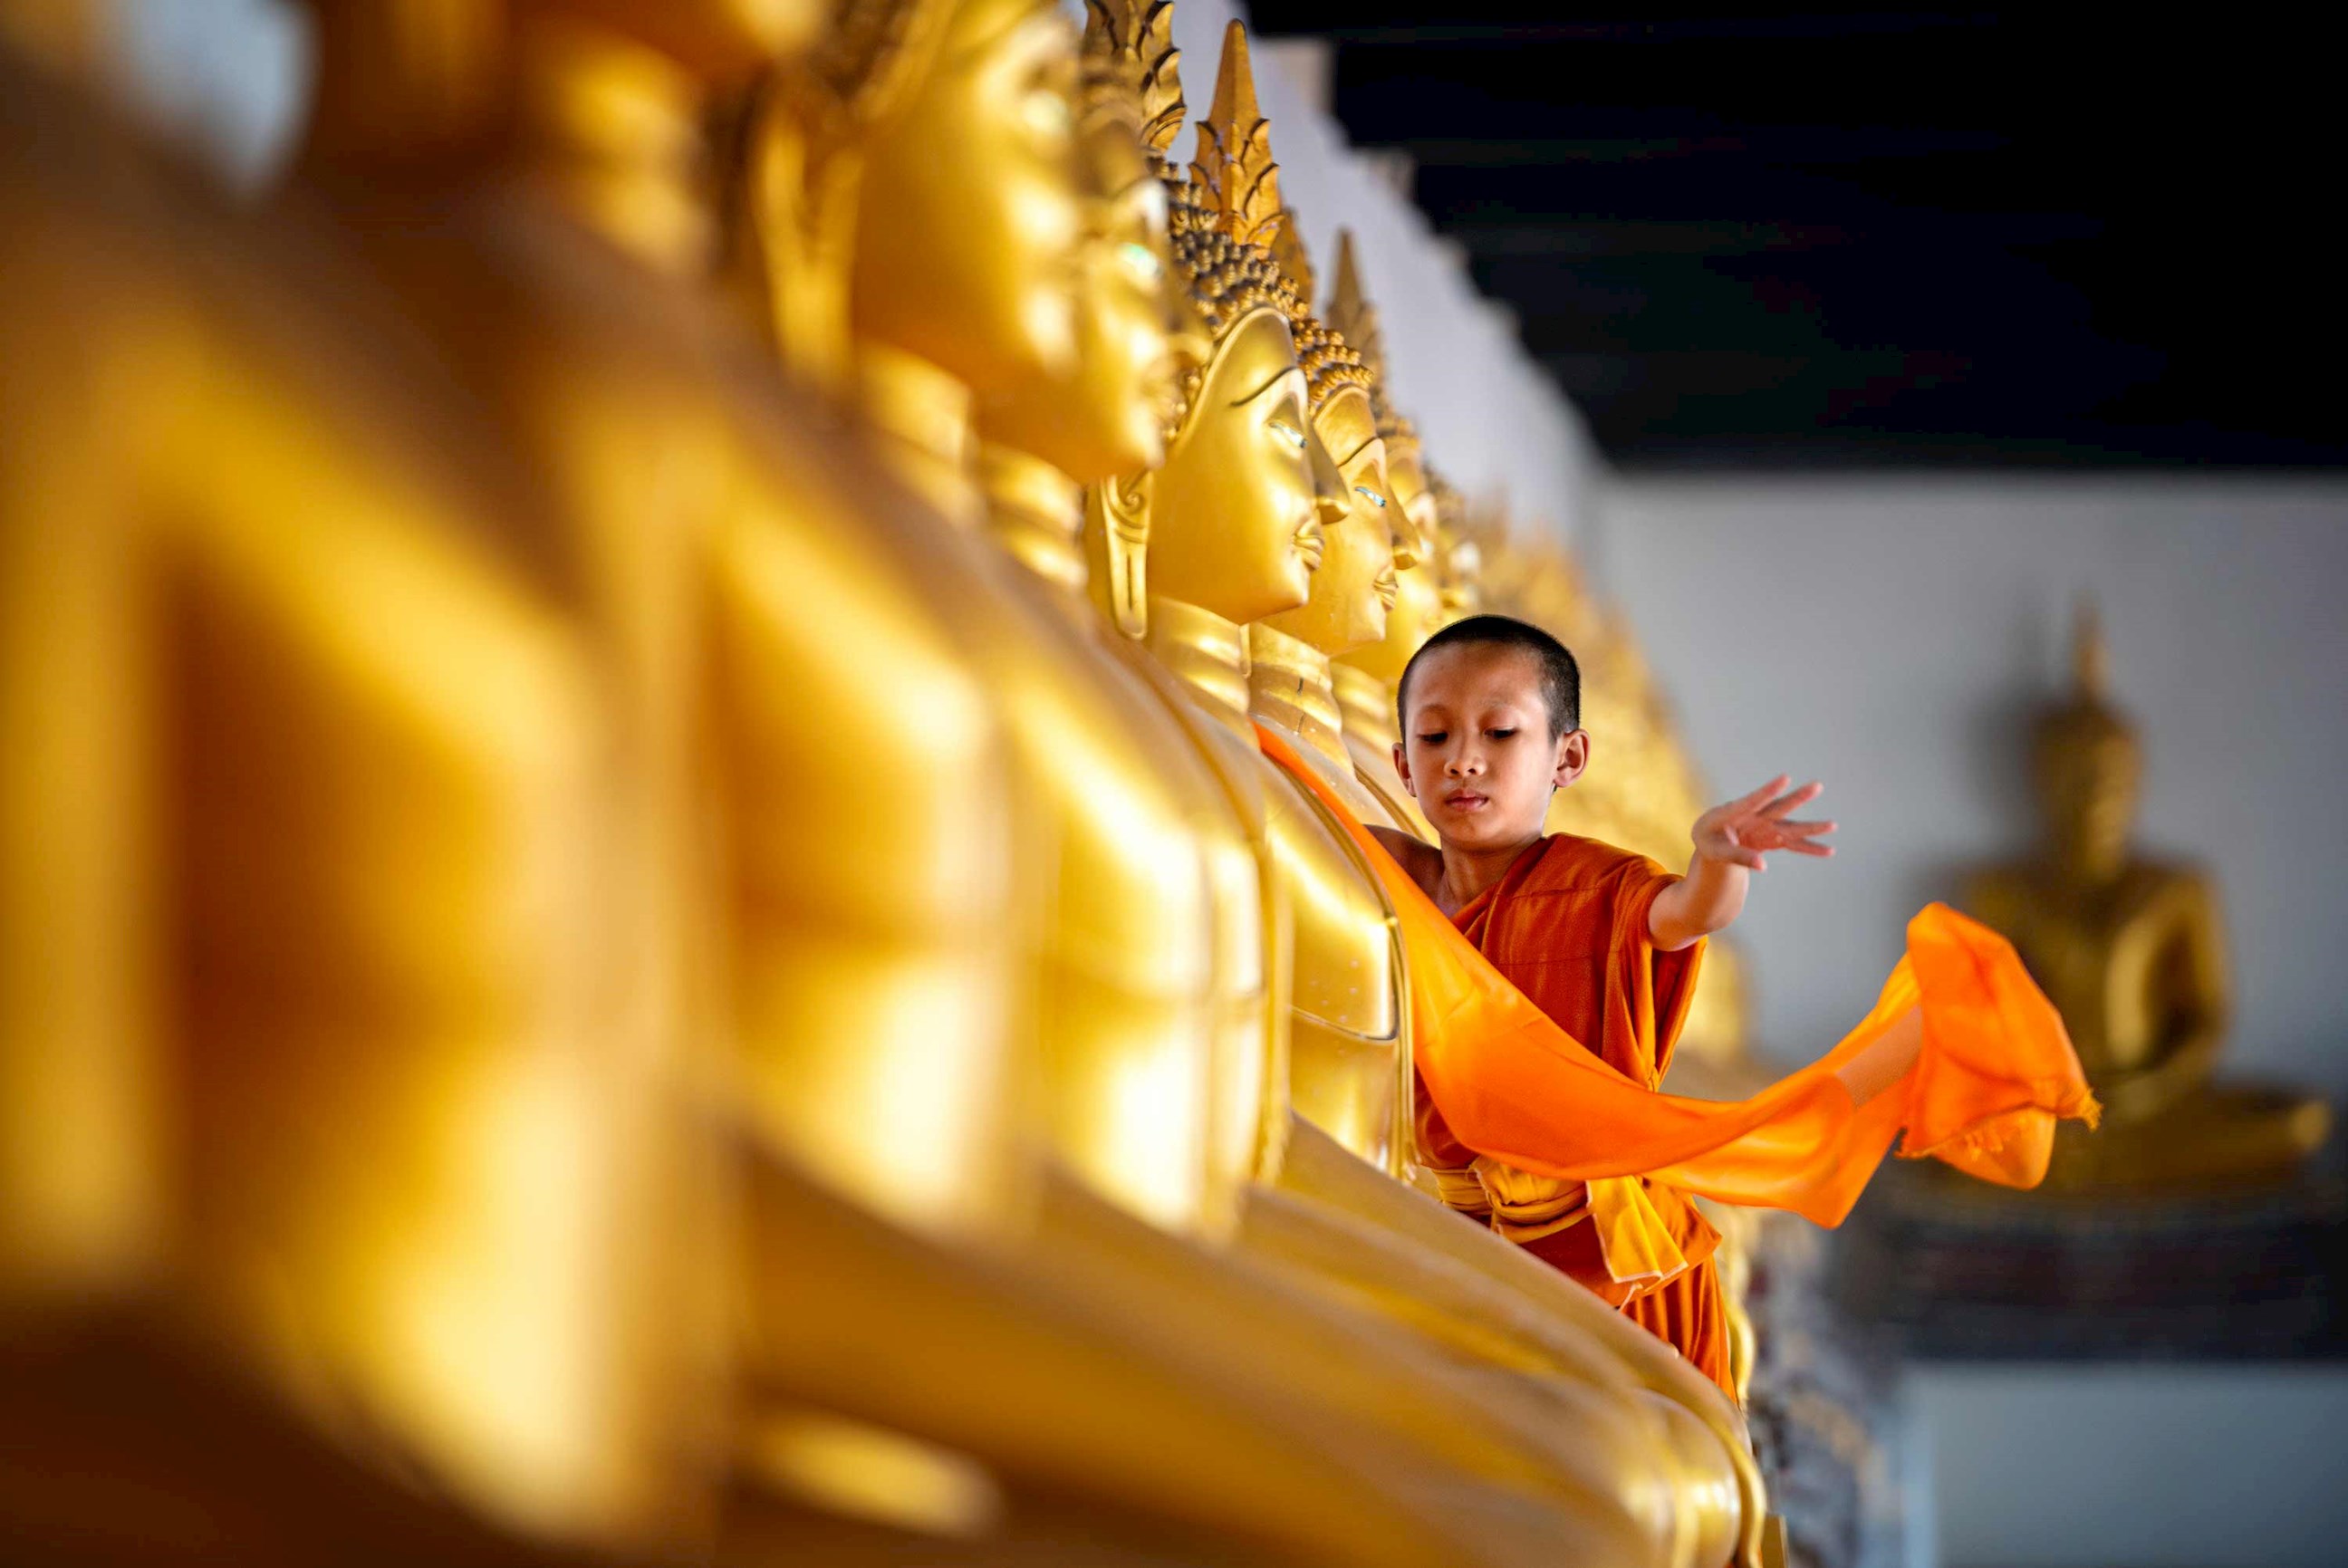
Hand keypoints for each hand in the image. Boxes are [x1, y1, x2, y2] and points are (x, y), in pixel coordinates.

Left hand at [1691, 775, 1835, 870]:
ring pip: (1790, 826)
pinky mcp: (1772, 837)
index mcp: (1734, 811)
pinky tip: (1829, 851)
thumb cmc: (1709, 840)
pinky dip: (1809, 848)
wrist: (1711, 837)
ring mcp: (1766, 825)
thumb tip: (1763, 866)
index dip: (1768, 790)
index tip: (1785, 778)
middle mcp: (1755, 815)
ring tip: (1832, 825)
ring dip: (1810, 827)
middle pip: (1778, 807)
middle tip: (1817, 786)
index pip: (1753, 800)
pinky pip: (1793, 844)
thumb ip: (1737, 856)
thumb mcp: (1715, 850)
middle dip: (1797, 798)